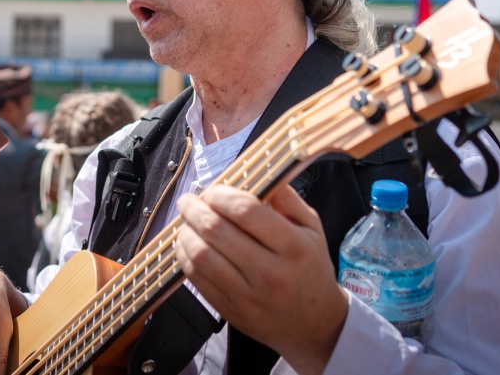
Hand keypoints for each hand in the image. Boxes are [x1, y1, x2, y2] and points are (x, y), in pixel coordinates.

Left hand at [175, 184, 347, 374]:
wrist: (314, 324)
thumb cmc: (310, 268)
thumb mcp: (312, 228)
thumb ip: (287, 198)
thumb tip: (258, 173)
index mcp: (293, 247)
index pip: (247, 212)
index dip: (222, 195)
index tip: (214, 190)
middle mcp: (271, 273)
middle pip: (217, 232)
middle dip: (195, 209)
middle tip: (189, 200)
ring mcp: (248, 296)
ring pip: (202, 256)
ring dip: (186, 232)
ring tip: (186, 221)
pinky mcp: (231, 311)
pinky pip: (197, 280)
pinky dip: (184, 257)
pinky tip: (187, 244)